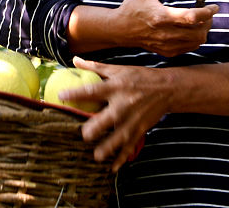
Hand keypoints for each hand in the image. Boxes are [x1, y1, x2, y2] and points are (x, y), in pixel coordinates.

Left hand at [61, 57, 175, 170]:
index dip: (76, 93)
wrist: (167, 88)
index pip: (92, 90)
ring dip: (108, 147)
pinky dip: (122, 157)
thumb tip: (74, 60)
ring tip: (96, 156)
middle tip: (83, 135)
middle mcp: (123, 104)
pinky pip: (130, 145)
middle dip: (94, 128)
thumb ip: (95, 67)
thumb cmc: (139, 77)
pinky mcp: (140, 129)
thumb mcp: (118, 69)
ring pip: (118, 136)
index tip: (61, 96)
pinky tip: (113, 167)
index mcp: (115, 87)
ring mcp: (132, 119)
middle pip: (106, 118)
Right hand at [115, 0, 217, 56]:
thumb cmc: (132, 8)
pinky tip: (190, 30)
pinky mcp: (167, 51)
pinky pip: (189, 48)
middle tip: (208, 13)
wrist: (120, 29)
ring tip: (200, 21)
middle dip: (208, 22)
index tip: (214, 6)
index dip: (207, 12)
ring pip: (196, 42)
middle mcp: (165, 33)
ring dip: (203, 31)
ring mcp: (167, 45)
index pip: (192, 17)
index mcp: (161, 17)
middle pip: (199, 33)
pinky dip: (194, 39)